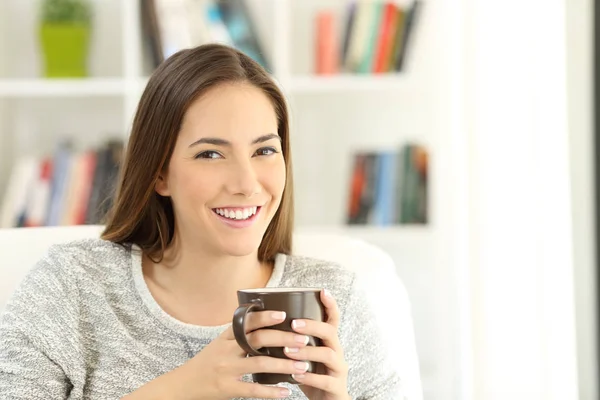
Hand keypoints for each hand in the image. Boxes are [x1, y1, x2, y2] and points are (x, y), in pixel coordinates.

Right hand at [174, 310, 310, 399]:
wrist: (183, 385)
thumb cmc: (207, 362)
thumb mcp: (220, 343)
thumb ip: (239, 334)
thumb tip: (264, 320)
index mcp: (226, 337)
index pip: (247, 322)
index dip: (265, 317)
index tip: (284, 314)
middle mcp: (226, 350)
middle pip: (258, 340)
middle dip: (284, 339)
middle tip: (303, 339)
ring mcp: (227, 370)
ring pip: (260, 364)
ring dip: (284, 365)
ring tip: (303, 366)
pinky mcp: (227, 389)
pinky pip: (253, 390)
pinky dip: (271, 392)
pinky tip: (286, 391)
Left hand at [284, 290, 350, 399]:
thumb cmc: (311, 377)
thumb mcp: (304, 357)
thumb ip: (294, 343)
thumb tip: (267, 326)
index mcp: (329, 342)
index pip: (333, 319)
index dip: (330, 305)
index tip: (322, 291)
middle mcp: (337, 351)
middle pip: (330, 332)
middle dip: (312, 326)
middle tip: (293, 324)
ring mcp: (339, 369)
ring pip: (328, 354)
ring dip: (307, 352)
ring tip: (288, 352)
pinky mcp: (337, 387)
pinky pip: (326, 381)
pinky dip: (309, 378)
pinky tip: (295, 376)